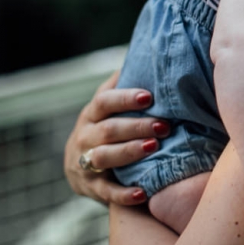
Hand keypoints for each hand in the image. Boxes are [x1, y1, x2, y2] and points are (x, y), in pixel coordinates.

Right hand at [63, 70, 170, 204]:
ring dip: (130, 152)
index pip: (104, 102)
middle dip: (136, 127)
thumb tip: (147, 50)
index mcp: (92, 114)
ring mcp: (86, 163)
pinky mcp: (91, 187)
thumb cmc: (107, 126)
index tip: (149, 96)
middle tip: (164, 125)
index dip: (125, 98)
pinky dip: (123, 193)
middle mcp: (85, 136)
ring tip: (153, 147)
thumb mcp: (109, 105)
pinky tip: (142, 192)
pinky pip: (106, 192)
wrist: (79, 166)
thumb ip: (123, 84)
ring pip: (105, 157)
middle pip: (109, 130)